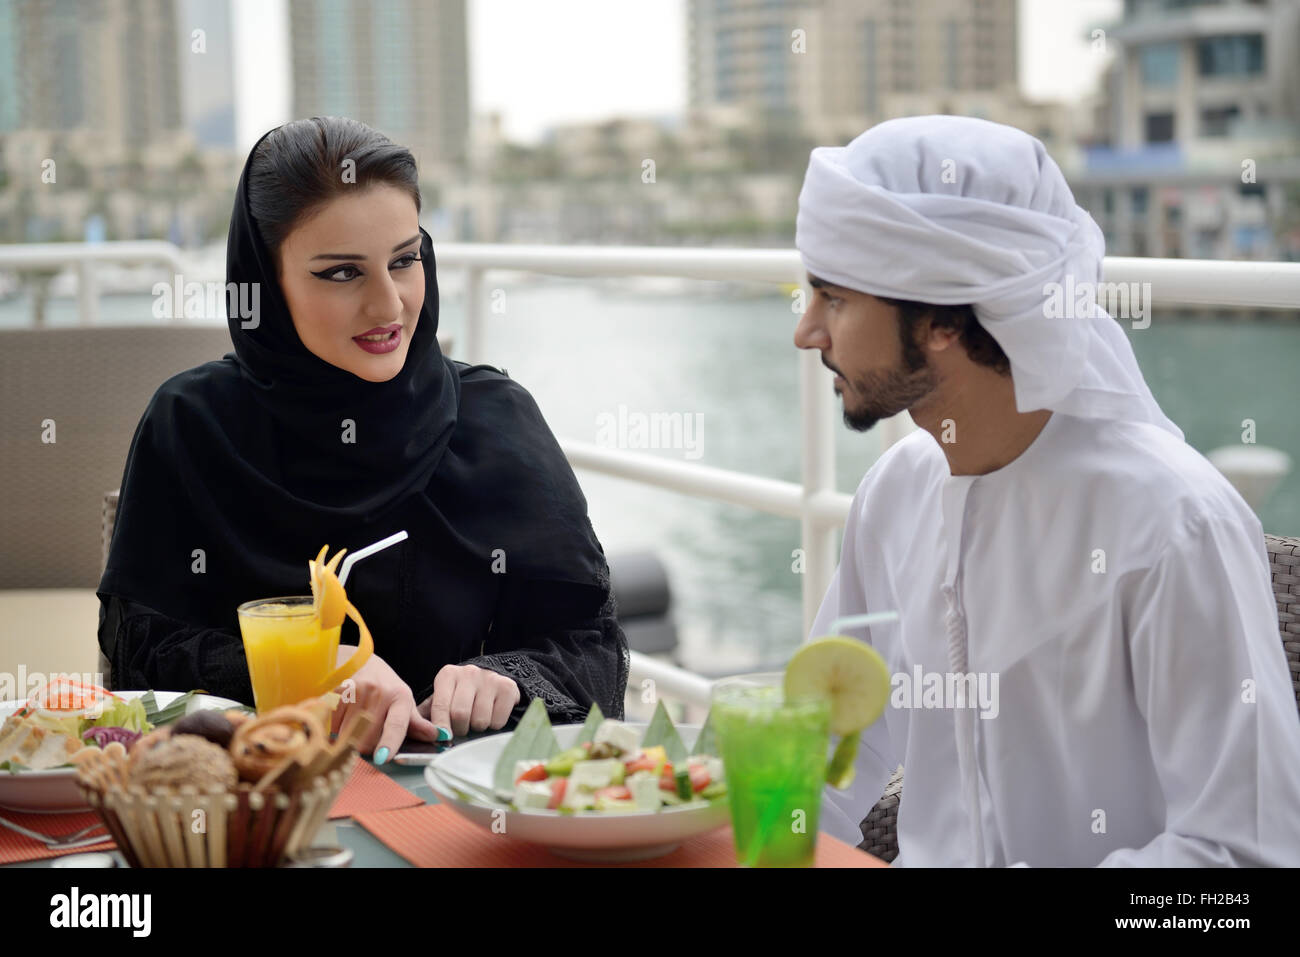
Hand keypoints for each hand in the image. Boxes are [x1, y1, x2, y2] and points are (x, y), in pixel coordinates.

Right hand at [330, 645, 440, 760]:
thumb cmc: (385, 687)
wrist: (359, 663)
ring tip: (356, 726)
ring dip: (350, 740)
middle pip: (370, 737)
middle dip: (368, 746)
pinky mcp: (337, 693)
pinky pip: (333, 726)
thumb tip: (438, 737)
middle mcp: (380, 692)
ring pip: (350, 735)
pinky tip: (343, 720)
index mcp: (400, 696)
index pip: (396, 724)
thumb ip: (416, 724)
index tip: (383, 758)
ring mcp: (357, 691)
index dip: (389, 742)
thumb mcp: (403, 702)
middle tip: (369, 738)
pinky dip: (336, 731)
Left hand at [417, 664, 520, 737]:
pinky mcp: (507, 687)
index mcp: (448, 675)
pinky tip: (490, 714)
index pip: (441, 706)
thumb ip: (427, 716)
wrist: (489, 680)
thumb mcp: (442, 698)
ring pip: (480, 720)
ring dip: (477, 727)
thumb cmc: (460, 695)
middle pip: (460, 715)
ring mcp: (490, 679)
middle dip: (460, 728)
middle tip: (461, 728)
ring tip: (476, 718)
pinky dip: (493, 725)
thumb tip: (418, 734)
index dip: (441, 726)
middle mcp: (469, 672)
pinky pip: (498, 720)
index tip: (443, 737)